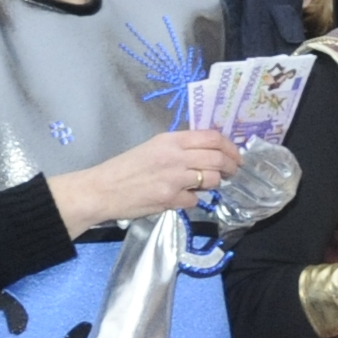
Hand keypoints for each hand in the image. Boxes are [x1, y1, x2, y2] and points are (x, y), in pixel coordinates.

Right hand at [48, 128, 244, 235]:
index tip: (236, 156)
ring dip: (212, 184)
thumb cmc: (125, 168)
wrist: (101, 189)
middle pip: (218, 159)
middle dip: (231, 167)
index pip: (212, 138)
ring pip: (211, 180)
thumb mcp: (152, 148)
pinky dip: (191, 200)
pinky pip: (194, 200)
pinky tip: (178, 198)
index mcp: (170, 140)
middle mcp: (175, 156)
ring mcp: (174, 178)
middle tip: (232, 172)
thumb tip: (208, 153)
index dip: (230, 147)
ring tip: (201, 185)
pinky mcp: (170, 199)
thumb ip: (179, 148)